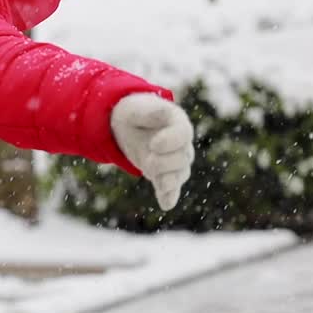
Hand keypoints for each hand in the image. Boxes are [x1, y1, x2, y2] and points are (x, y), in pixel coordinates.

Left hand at [110, 93, 194, 210]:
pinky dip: (169, 196)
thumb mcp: (139, 108)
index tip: (153, 144)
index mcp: (178, 124)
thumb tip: (166, 111)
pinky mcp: (165, 175)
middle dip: (164, 162)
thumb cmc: (136, 113)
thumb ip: (153, 111)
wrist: (129, 125)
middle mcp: (182, 145)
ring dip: (167, 180)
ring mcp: (176, 162)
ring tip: (155, 179)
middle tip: (147, 161)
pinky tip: (166, 204)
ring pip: (178, 175)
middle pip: (181, 158)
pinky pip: (171, 189)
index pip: (183, 134)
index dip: (170, 141)